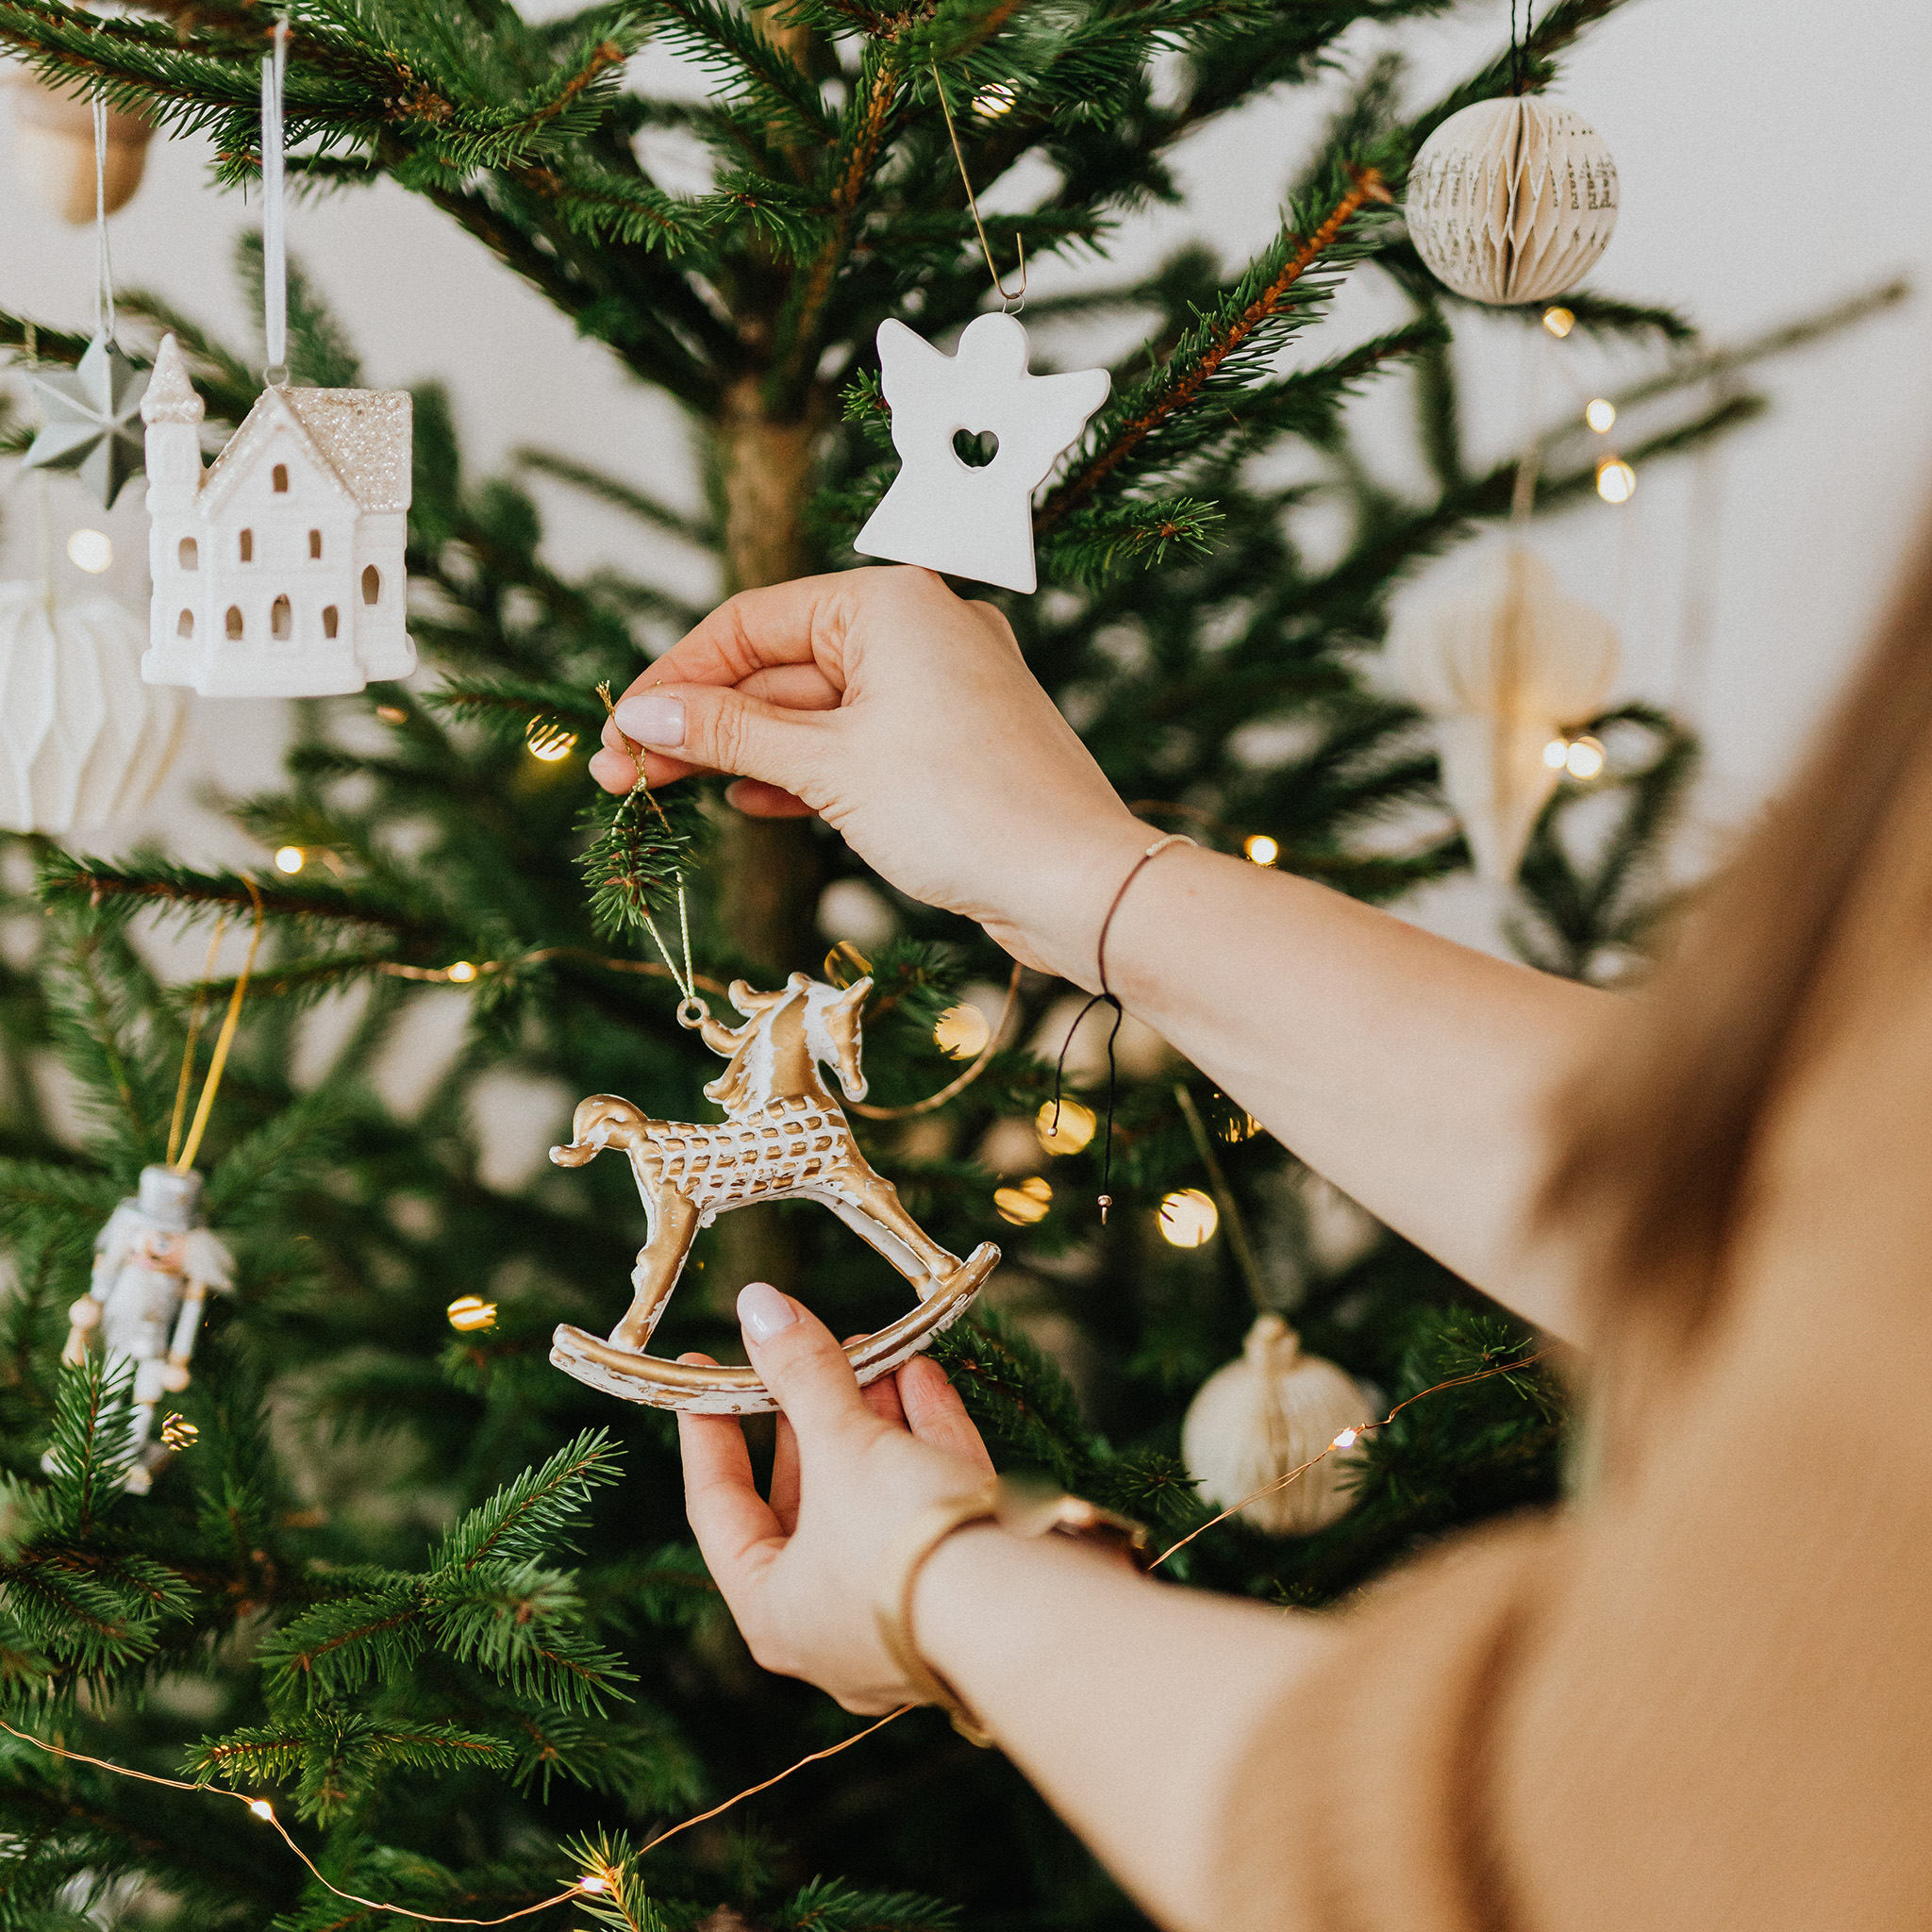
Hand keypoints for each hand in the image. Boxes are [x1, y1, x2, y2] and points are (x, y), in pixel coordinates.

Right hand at [590, 567, 1149, 986]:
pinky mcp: (952, 744)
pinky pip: (857, 744)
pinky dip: (803, 771)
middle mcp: (919, 627)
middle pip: (778, 668)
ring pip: (815, 711)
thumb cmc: (966, 810)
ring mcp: (940, 687)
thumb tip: (644, 712)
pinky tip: (749, 801)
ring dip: (743, 751)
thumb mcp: (828, 766)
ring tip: (665, 789)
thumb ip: (730, 732)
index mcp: (890, 602)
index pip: (751, 622)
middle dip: (700, 722)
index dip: (676, 678)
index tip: (619, 728)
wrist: (1079, 885)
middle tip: (623, 774)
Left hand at [679, 1280, 994, 1711]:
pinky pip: (930, 1506)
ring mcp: (906, 1612)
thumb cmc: (904, 1544)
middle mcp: (832, 1625)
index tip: (701, 1367)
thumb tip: (759, 1305)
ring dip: (873, 1416)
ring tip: (874, 1348)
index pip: (719, 1506)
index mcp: (774, 1613)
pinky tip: (922, 1377)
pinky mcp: (967, 1590)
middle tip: (808, 1347)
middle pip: (805, 1497)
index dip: (709, 1428)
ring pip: (873, 1497)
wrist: (1027, 1612)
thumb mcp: (843, 1446)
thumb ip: (802, 1373)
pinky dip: (923, 1438)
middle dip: (812, 1412)